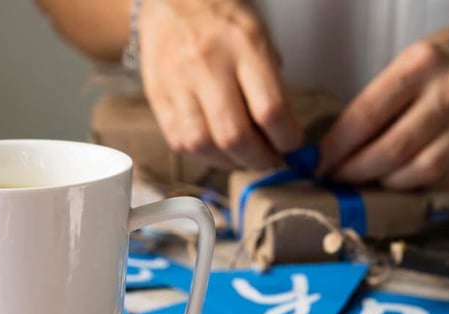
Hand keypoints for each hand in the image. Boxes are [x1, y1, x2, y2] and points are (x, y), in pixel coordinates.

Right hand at [138, 0, 301, 168]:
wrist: (172, 2)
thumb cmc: (223, 21)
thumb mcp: (259, 39)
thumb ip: (271, 85)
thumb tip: (281, 136)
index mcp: (243, 47)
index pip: (270, 109)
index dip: (286, 139)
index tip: (291, 145)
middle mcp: (208, 66)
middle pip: (235, 135)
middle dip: (259, 159)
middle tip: (269, 160)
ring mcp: (178, 84)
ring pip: (203, 145)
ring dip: (229, 163)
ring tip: (242, 158)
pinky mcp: (158, 98)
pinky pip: (179, 141)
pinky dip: (202, 155)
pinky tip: (216, 149)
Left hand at [319, 22, 448, 189]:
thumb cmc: (440, 66)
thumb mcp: (405, 65)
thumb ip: (374, 104)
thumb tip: (333, 151)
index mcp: (421, 65)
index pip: (368, 114)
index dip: (338, 146)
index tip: (319, 163)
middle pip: (394, 149)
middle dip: (356, 171)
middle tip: (337, 179)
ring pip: (420, 171)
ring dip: (385, 184)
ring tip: (366, 182)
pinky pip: (445, 182)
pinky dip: (416, 188)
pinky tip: (400, 183)